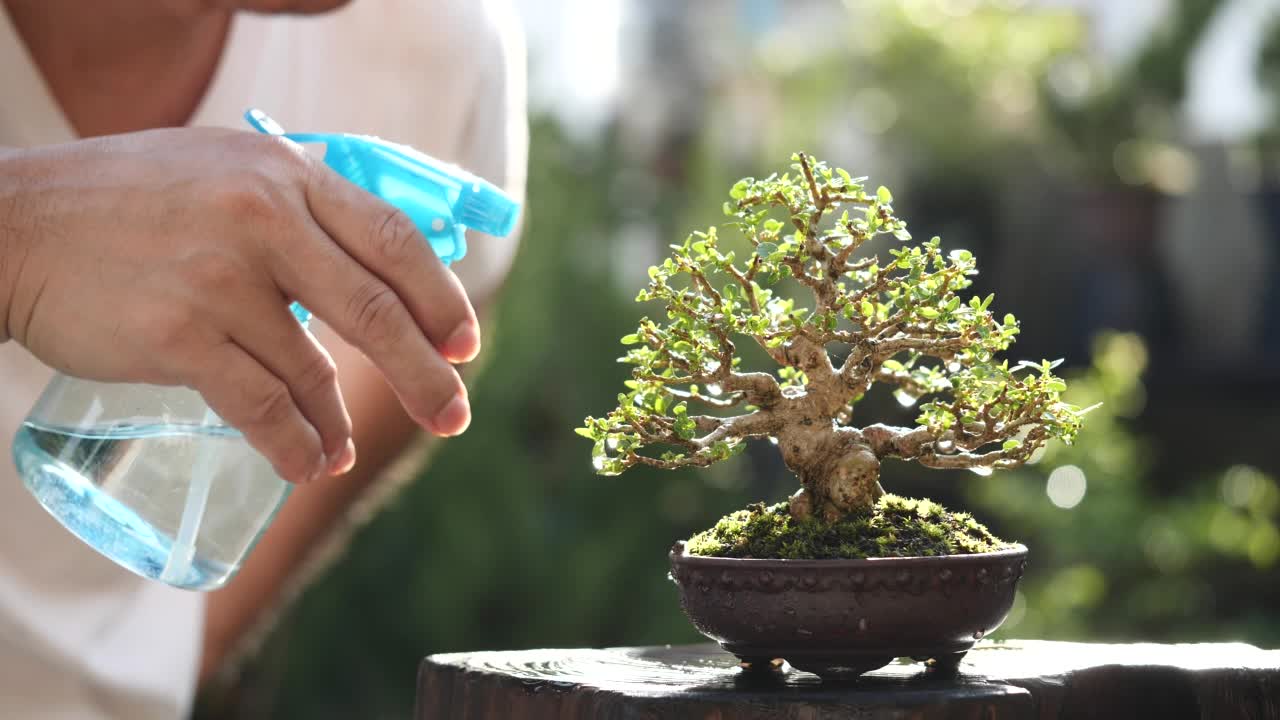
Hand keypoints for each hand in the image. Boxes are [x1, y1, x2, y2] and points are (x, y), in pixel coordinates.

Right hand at [0, 129, 477, 483]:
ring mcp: (220, 279)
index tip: (465, 344)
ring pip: (314, 370)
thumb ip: (298, 204)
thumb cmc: (128, 200)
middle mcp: (262, 218)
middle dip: (426, 374)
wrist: (15, 226)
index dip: (441, 298)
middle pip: (374, 310)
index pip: (393, 238)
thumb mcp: (226, 167)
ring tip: (344, 451)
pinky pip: (262, 407)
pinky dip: (294, 444)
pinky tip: (306, 462)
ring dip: (342, 424)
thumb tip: (377, 259)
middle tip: (454, 416)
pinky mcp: (179, 336)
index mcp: (285, 174)